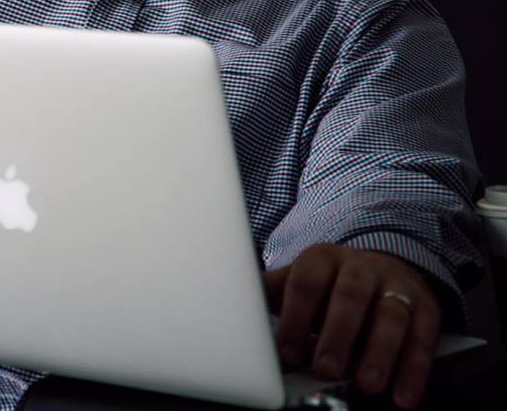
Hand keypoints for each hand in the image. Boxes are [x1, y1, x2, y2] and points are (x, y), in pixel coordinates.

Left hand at [262, 243, 441, 408]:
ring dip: (381, 353)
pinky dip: (414, 369)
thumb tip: (228, 305)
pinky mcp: (425, 307)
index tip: (286, 354)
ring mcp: (395, 284)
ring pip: (390, 316)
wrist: (383, 262)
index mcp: (322, 257)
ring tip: (369, 384)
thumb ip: (271, 294)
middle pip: (349, 296)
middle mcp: (360, 266)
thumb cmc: (330, 283)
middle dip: (337, 335)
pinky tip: (404, 396)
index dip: (295, 319)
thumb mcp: (300, 279)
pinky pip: (422, 338)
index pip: (305, 284)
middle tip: (325, 369)